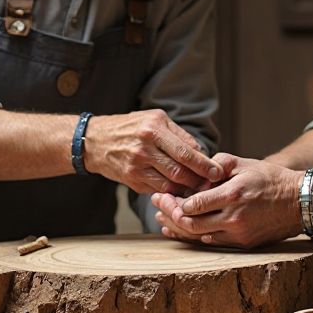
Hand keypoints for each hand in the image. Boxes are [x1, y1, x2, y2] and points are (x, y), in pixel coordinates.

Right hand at [82, 110, 221, 194]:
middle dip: (199, 181)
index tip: (217, 172)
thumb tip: (201, 152)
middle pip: (179, 172)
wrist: (95, 141)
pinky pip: (157, 190)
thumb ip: (179, 134)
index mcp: (153, 129)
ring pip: (169, 185)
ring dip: (187, 190)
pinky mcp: (132, 180)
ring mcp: (136, 166)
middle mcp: (144, 148)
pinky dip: (171, 193)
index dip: (204, 165)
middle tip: (212, 184)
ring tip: (199, 189)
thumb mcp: (155, 119)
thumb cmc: (130, 126)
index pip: (185, 152)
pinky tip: (180, 191)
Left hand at [151, 153, 301, 247]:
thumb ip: (216, 165)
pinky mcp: (243, 244)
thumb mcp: (244, 163)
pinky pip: (212, 242)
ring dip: (179, 229)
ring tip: (163, 221)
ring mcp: (238, 234)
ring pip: (199, 237)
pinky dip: (195, 236)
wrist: (299, 202)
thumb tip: (195, 173)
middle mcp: (234, 218)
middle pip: (191, 224)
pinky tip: (184, 230)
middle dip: (170, 216)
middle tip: (157, 206)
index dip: (173, 202)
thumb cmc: (271, 179)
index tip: (161, 195)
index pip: (193, 204)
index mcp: (232, 195)